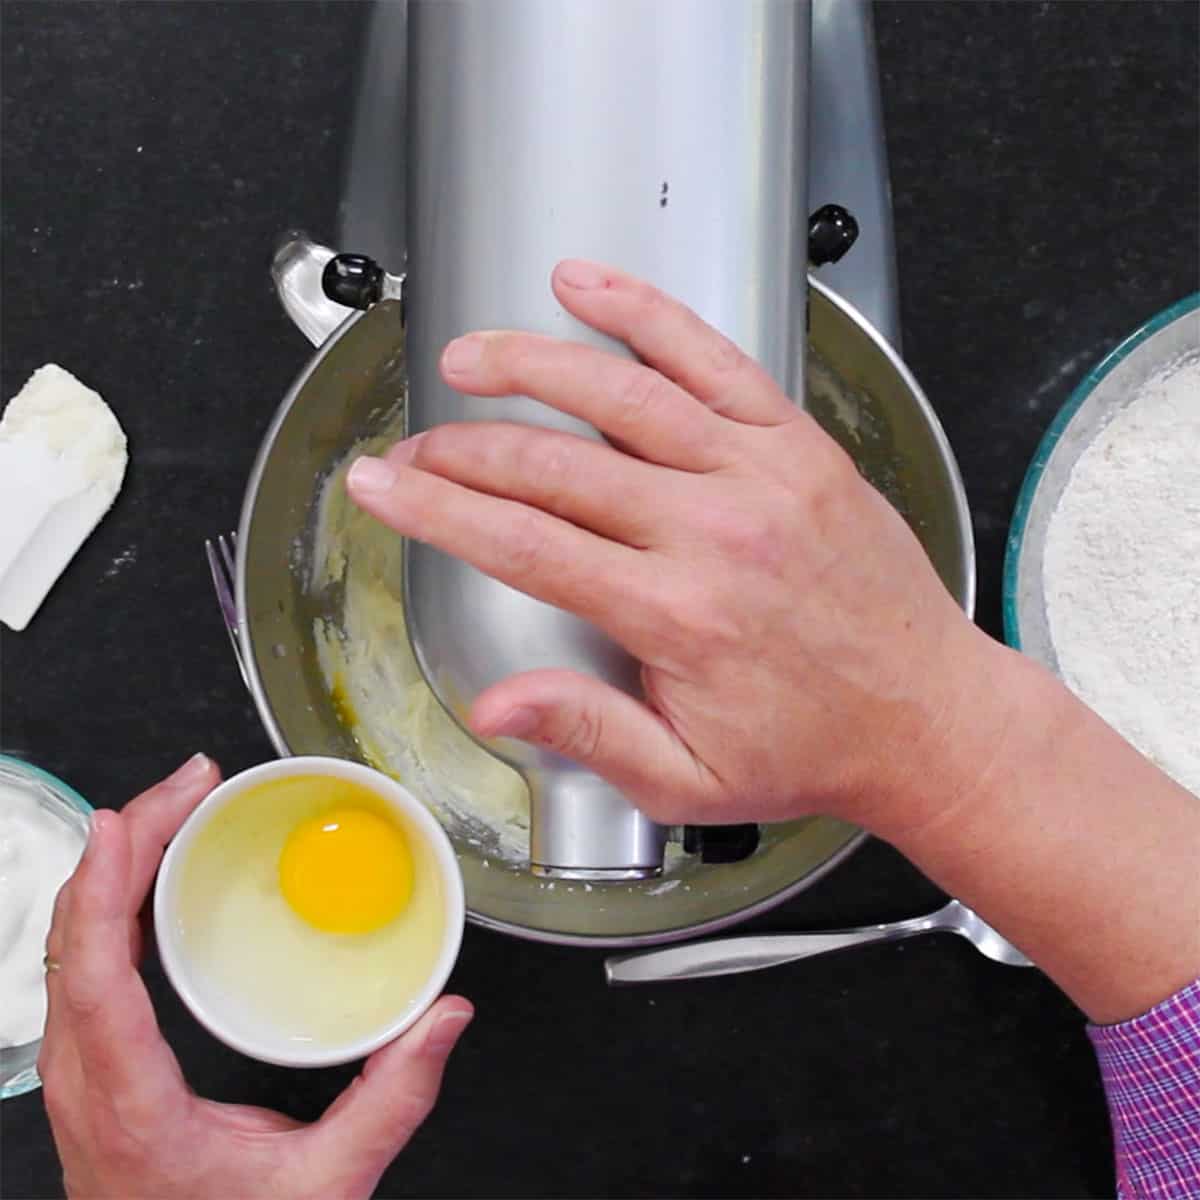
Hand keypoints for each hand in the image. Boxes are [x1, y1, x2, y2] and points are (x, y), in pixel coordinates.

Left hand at [38, 754, 472, 1199]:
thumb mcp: (324, 1187)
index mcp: (132, 1105)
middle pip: (76, 938)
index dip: (105, 889)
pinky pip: (84, 964)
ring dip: (113, 866)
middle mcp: (84, 1082)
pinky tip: (147, 873)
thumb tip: (445, 1017)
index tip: (126, 821)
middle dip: (124, 844)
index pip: (96, 979)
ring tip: (172, 807)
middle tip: (189, 785)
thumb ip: (391, 1101)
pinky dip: (110, 901)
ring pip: (70, 945)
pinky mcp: (89, 1066)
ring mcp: (76, 1074)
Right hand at [346, 260, 988, 830]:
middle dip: (464, 448)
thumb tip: (499, 704)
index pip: (524, 543)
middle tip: (415, 443)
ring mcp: (761, 475)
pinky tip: (591, 288)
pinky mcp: (797, 444)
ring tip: (471, 356)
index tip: (384, 484)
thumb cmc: (811, 746)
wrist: (925, 715)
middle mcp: (715, 532)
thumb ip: (589, 731)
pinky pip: (714, 359)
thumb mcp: (689, 782)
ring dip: (534, 365)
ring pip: (624, 394)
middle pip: (554, 465)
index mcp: (677, 615)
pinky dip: (647, 315)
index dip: (437, 508)